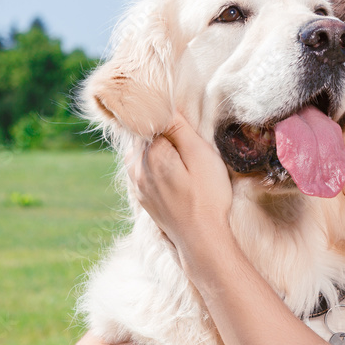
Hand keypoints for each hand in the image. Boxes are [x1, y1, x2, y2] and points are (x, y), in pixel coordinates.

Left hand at [129, 112, 233, 259]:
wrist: (201, 240)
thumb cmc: (208, 196)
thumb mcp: (200, 155)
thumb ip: (178, 128)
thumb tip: (160, 104)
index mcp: (150, 153)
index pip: (146, 117)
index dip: (159, 108)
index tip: (172, 104)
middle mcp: (137, 167)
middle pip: (139, 133)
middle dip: (153, 123)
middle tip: (175, 120)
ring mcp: (137, 183)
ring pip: (137, 150)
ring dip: (151, 141)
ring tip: (172, 139)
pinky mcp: (143, 196)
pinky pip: (139, 166)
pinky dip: (149, 157)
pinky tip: (166, 160)